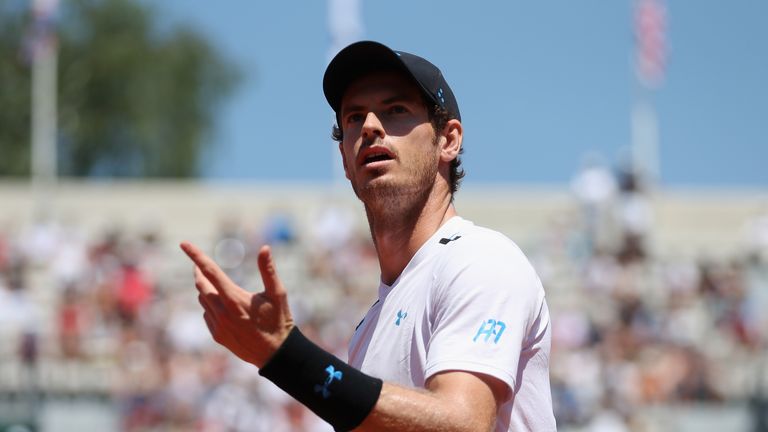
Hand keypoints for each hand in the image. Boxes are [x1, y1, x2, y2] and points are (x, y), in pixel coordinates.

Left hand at [180, 242, 293, 367]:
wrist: (275, 354)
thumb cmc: (279, 320)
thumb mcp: (277, 293)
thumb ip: (268, 270)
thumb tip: (264, 248)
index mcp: (234, 298)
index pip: (210, 271)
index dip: (196, 256)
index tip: (183, 244)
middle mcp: (222, 312)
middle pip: (201, 285)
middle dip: (199, 271)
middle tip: (199, 263)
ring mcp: (218, 325)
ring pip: (203, 300)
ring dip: (206, 289)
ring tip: (215, 284)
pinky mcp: (217, 335)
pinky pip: (207, 315)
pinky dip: (210, 306)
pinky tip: (224, 307)